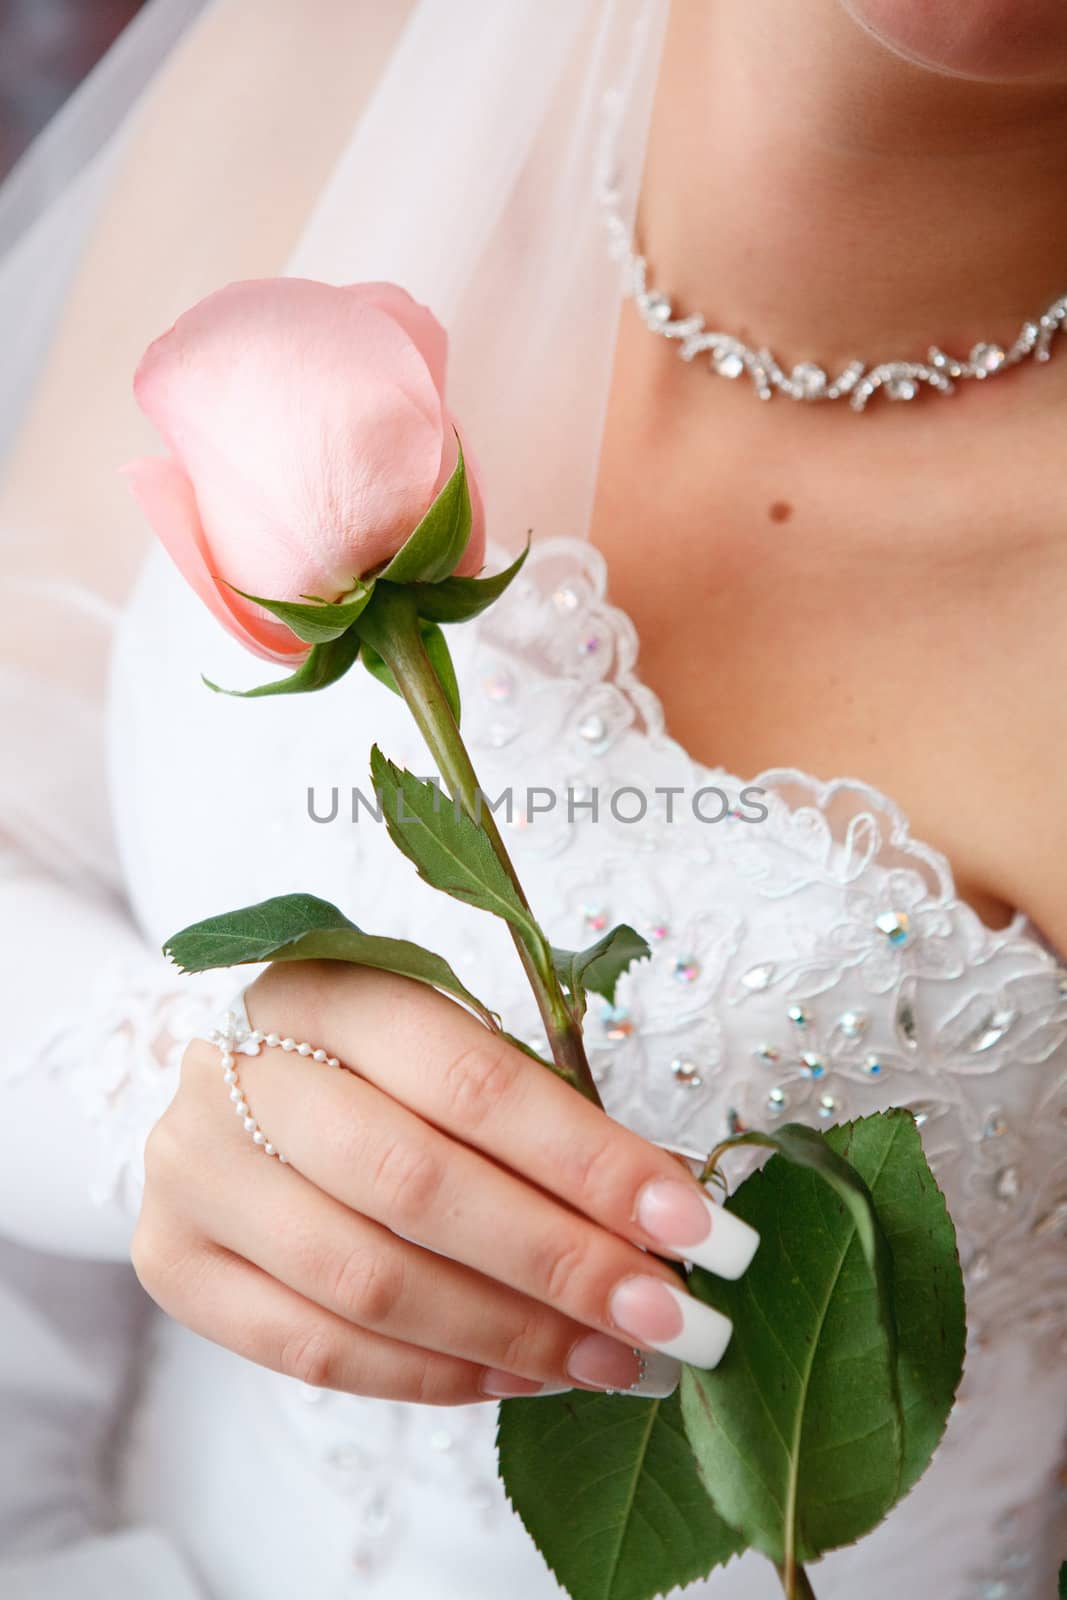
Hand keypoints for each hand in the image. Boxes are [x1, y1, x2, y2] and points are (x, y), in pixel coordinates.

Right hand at [133, 961, 758, 1405]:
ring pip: (367, 1279)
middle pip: (417, 1185)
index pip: (471, 1080)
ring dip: (509, 1334)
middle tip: (667, 1316)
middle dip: (560, 1261)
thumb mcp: (448, 1047)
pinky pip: (313, 1348)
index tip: (691, 1224)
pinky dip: (429, 1375)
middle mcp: (237, 1069)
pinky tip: (517, 1377)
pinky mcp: (171, 1259)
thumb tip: (672, 1217)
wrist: (234, 1086)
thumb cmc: (375, 1063)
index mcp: (324, 986)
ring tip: (610, 1360)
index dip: (588, 1159)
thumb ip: (539, 1115)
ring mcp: (192, 1167)